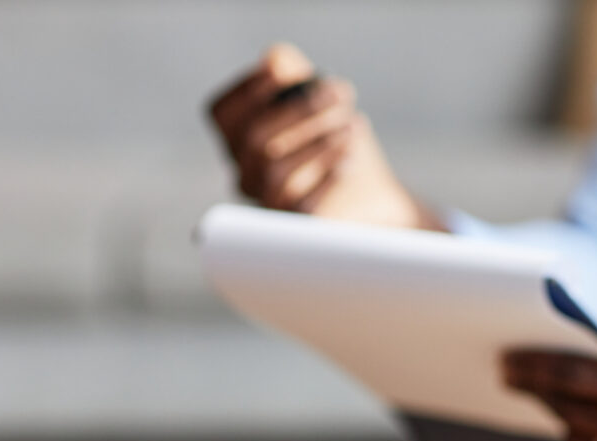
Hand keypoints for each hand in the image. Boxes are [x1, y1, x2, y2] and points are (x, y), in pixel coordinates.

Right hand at [208, 44, 442, 229]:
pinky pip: (301, 204)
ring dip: (319, 141)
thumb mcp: (320, 103)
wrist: (373, 198)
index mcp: (239, 143)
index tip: (283, 69)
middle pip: (256, 139)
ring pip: (276, 171)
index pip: (223, 115)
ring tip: (355, 124)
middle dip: (301, 110)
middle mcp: (246, 175)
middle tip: (342, 93)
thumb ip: (294, 76)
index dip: (248, 89)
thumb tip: (274, 58)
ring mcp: (269, 204)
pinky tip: (351, 156)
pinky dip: (328, 175)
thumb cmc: (337, 143)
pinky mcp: (296, 226)